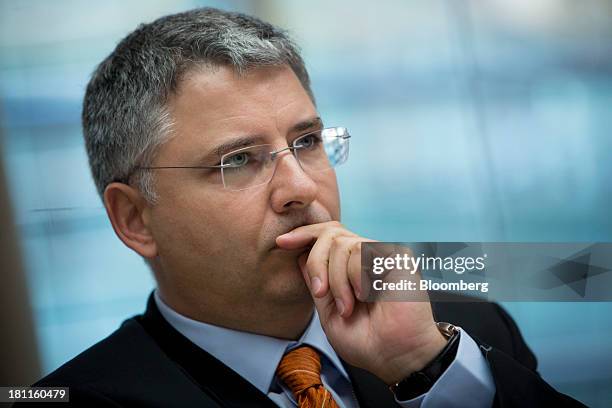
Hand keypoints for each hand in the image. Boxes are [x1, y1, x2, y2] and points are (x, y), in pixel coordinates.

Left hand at [276, 221, 447, 384]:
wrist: (395, 357)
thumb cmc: (367, 341)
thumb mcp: (328, 312)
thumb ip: (316, 283)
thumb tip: (299, 255)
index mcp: (350, 267)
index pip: (327, 235)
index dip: (304, 234)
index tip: (282, 243)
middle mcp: (366, 257)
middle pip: (330, 234)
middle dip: (317, 263)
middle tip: (321, 292)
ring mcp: (382, 255)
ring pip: (343, 245)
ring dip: (337, 280)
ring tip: (349, 306)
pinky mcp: (397, 257)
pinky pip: (362, 252)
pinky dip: (355, 277)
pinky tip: (366, 297)